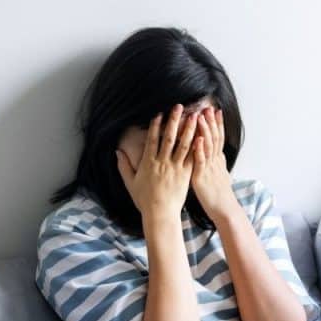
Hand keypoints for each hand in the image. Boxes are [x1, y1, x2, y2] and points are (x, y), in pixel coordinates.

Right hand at [117, 104, 198, 219]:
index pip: (152, 140)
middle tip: (179, 106)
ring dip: (189, 129)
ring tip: (195, 116)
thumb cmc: (144, 200)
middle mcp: (162, 163)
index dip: (156, 125)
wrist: (160, 214)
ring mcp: (175, 168)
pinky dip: (197, 146)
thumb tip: (117, 152)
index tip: (160, 113)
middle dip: (174, 120)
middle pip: (169, 137)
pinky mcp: (185, 175)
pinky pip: (192, 158)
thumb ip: (124, 166)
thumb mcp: (130, 183)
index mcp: (148, 163)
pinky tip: (203, 136)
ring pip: (183, 145)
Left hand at [192, 108, 239, 221]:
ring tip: (201, 117)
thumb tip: (217, 154)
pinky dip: (199, 149)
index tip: (215, 110)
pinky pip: (200, 161)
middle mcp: (215, 161)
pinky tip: (196, 140)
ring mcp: (209, 168)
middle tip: (208, 107)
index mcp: (217, 160)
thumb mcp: (220, 175)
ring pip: (207, 146)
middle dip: (211, 122)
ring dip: (204, 131)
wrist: (224, 209)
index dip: (217, 123)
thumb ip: (216, 163)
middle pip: (214, 137)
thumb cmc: (220, 195)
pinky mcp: (202, 176)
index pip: (218, 137)